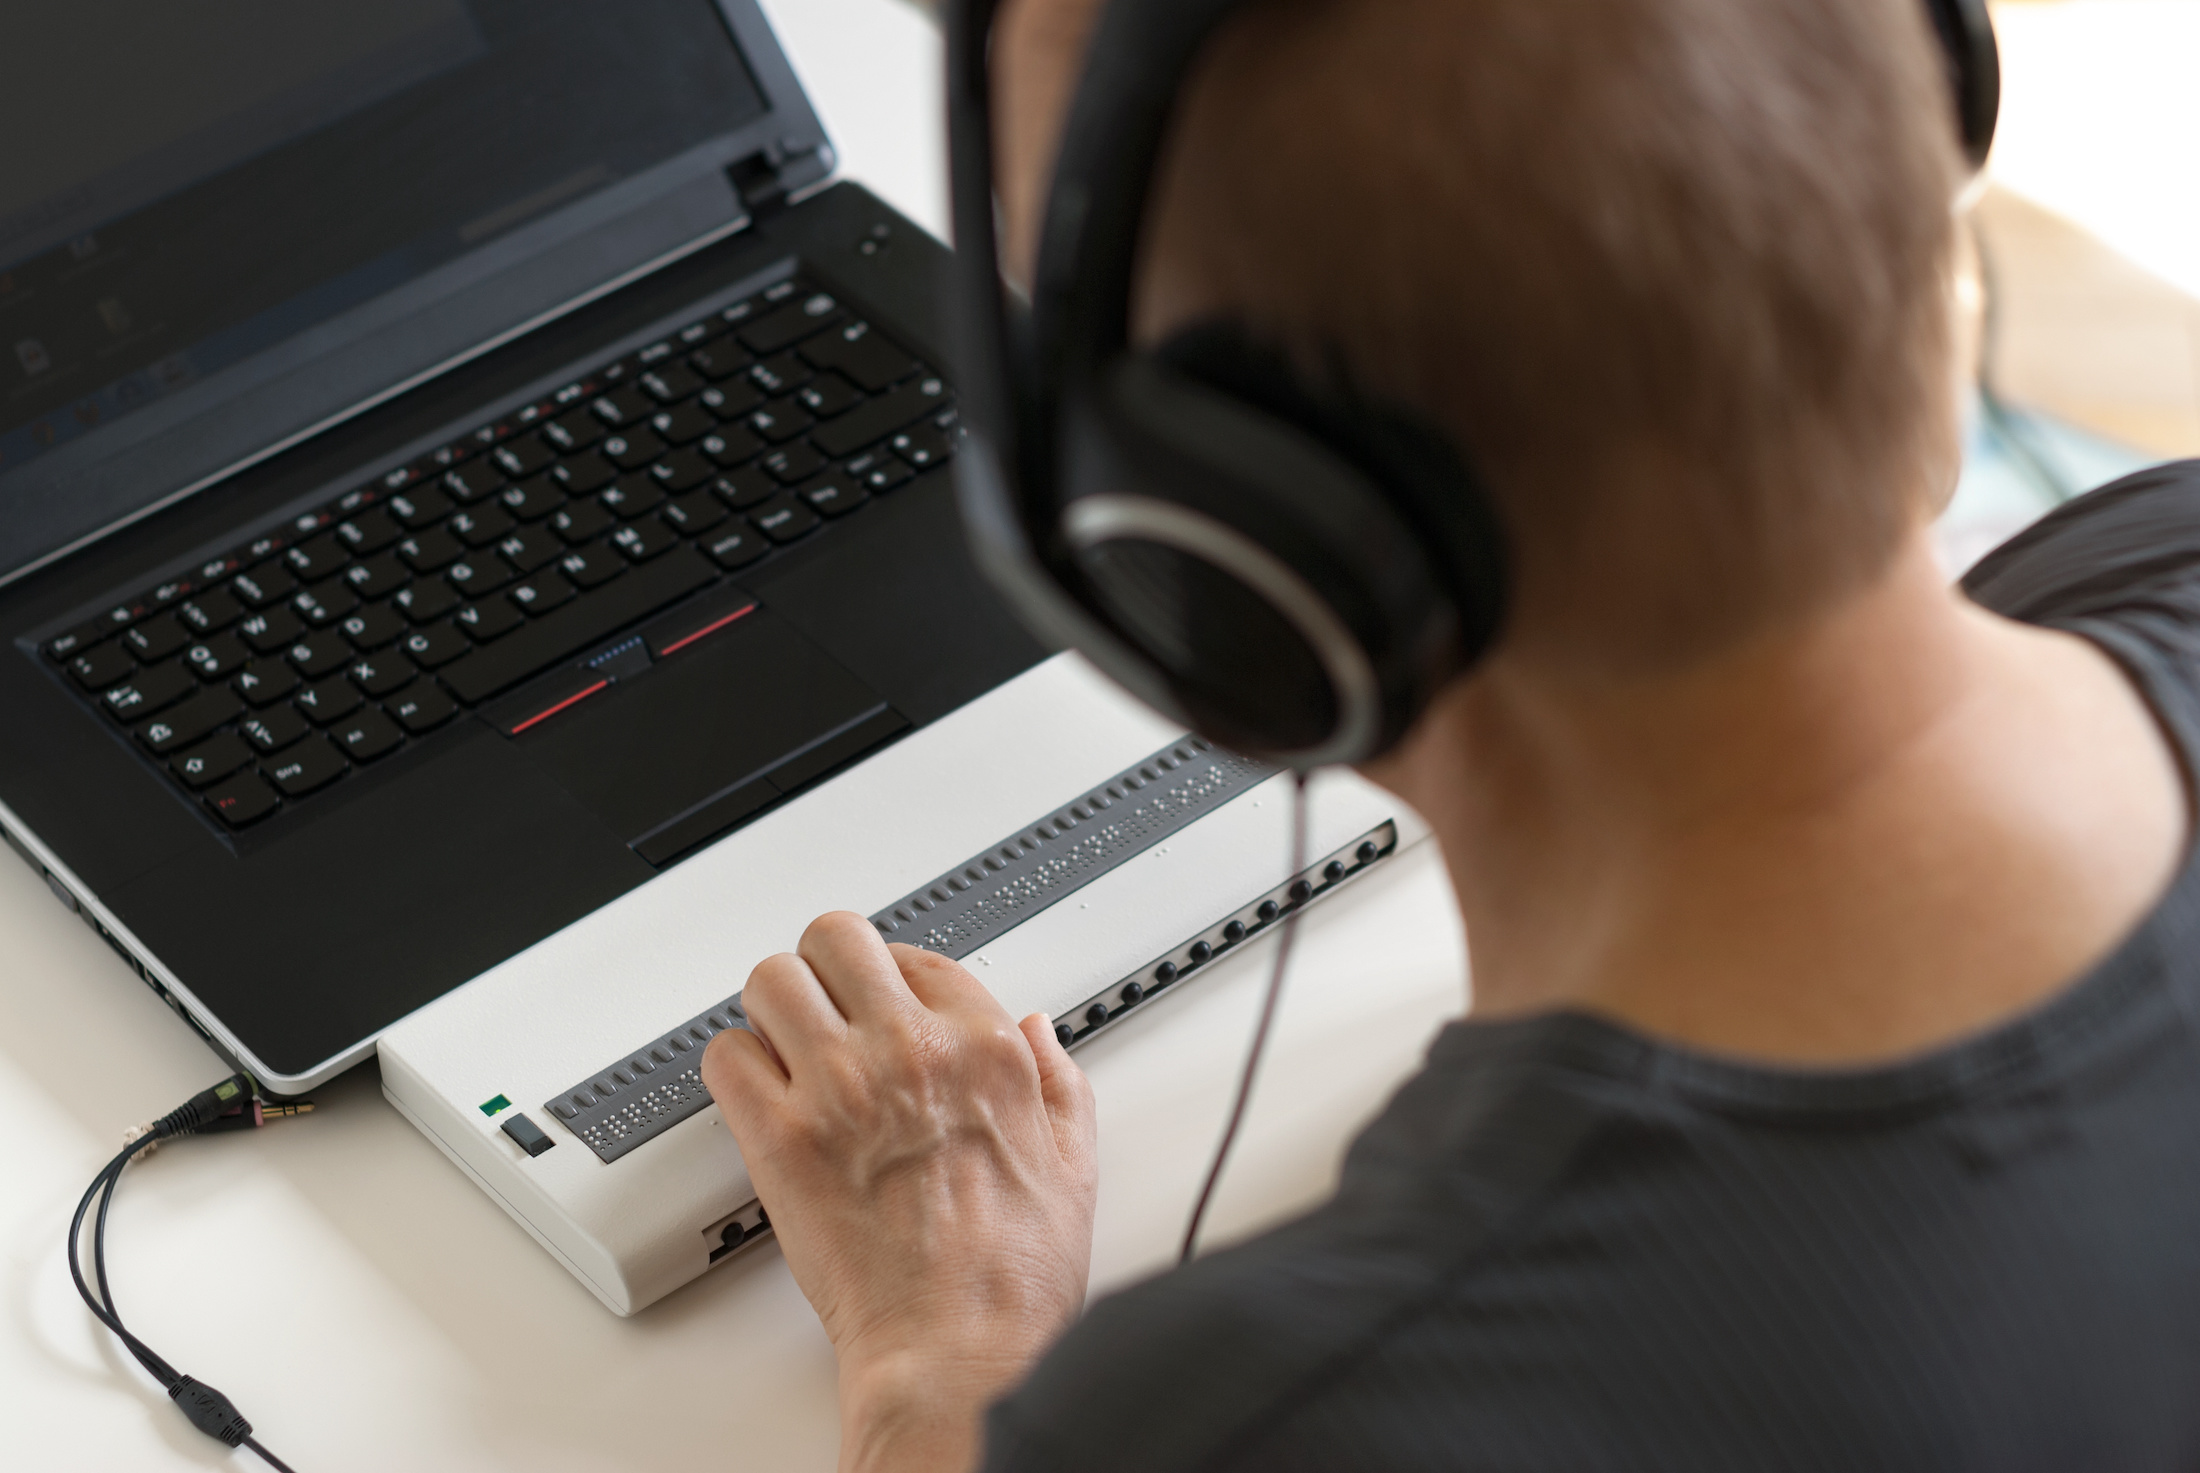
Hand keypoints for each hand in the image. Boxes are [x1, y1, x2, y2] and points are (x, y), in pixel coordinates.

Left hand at [703, 913, 1097, 1472]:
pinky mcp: (782, 1138)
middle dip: (824, 968)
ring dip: (771, 1009)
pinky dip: (734, 1069)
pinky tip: (757, 1096)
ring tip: (781, 1045)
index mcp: (985, 1048)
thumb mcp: (1074, 1161)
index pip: (919, 957)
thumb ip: (1058, 1080)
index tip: (880, 1004)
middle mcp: (911, 1051)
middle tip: (820, 1005)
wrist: (959, 1349)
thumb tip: (1038, 1032)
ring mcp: (841, 1088)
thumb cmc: (1013, 1277)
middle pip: (836, 940)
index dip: (892, 979)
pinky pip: (727, 1057)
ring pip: (772, 982)